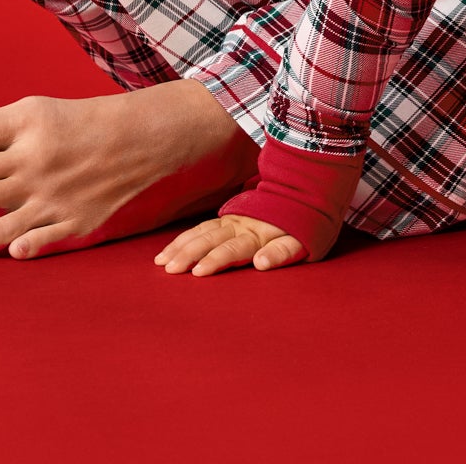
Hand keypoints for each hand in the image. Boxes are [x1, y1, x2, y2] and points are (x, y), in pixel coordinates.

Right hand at [153, 213, 306, 275]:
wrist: (304, 192)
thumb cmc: (303, 226)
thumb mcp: (302, 242)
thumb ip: (282, 253)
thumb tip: (260, 263)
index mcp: (258, 235)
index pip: (233, 250)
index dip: (216, 260)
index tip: (198, 272)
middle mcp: (241, 226)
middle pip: (211, 240)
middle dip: (189, 253)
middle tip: (170, 269)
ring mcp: (232, 220)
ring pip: (201, 232)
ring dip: (181, 246)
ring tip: (162, 262)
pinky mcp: (227, 218)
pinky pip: (201, 227)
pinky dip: (184, 238)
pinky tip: (170, 249)